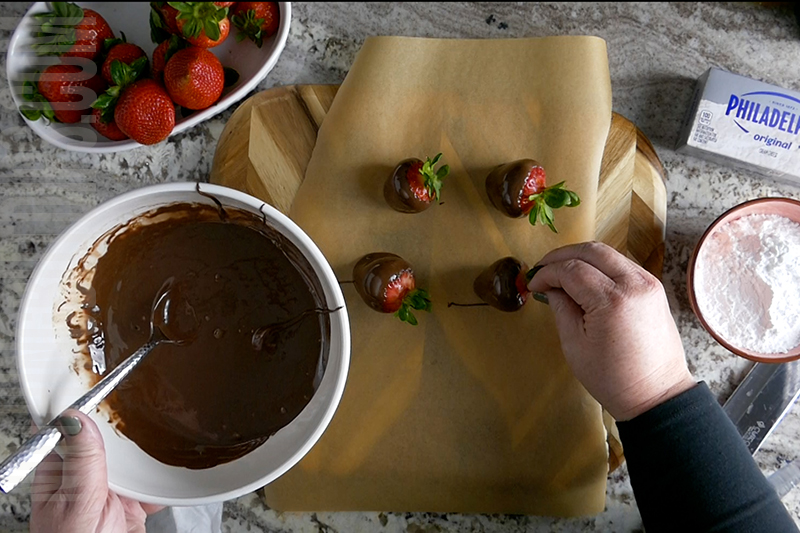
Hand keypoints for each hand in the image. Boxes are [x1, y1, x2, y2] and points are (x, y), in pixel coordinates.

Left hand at [30, 409, 163, 532]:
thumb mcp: (78, 503)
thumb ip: (81, 463)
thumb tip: (75, 417)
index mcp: (59, 475)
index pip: (67, 430)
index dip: (84, 407)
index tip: (108, 389)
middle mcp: (83, 482)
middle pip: (104, 442)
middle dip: (124, 429)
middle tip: (144, 411)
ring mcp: (109, 495)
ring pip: (130, 462)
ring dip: (147, 456)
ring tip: (163, 437)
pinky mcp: (132, 509)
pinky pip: (151, 485)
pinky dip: (163, 480)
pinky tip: (170, 472)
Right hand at [528, 241, 695, 420]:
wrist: (657, 394)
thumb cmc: (612, 378)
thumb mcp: (575, 345)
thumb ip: (561, 308)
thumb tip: (551, 287)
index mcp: (612, 301)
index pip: (572, 270)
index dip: (547, 273)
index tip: (533, 283)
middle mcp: (634, 284)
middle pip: (591, 251)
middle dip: (561, 256)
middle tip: (542, 269)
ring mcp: (648, 283)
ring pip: (608, 254)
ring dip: (581, 258)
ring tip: (560, 274)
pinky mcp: (654, 288)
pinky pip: (621, 265)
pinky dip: (599, 266)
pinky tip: (584, 280)